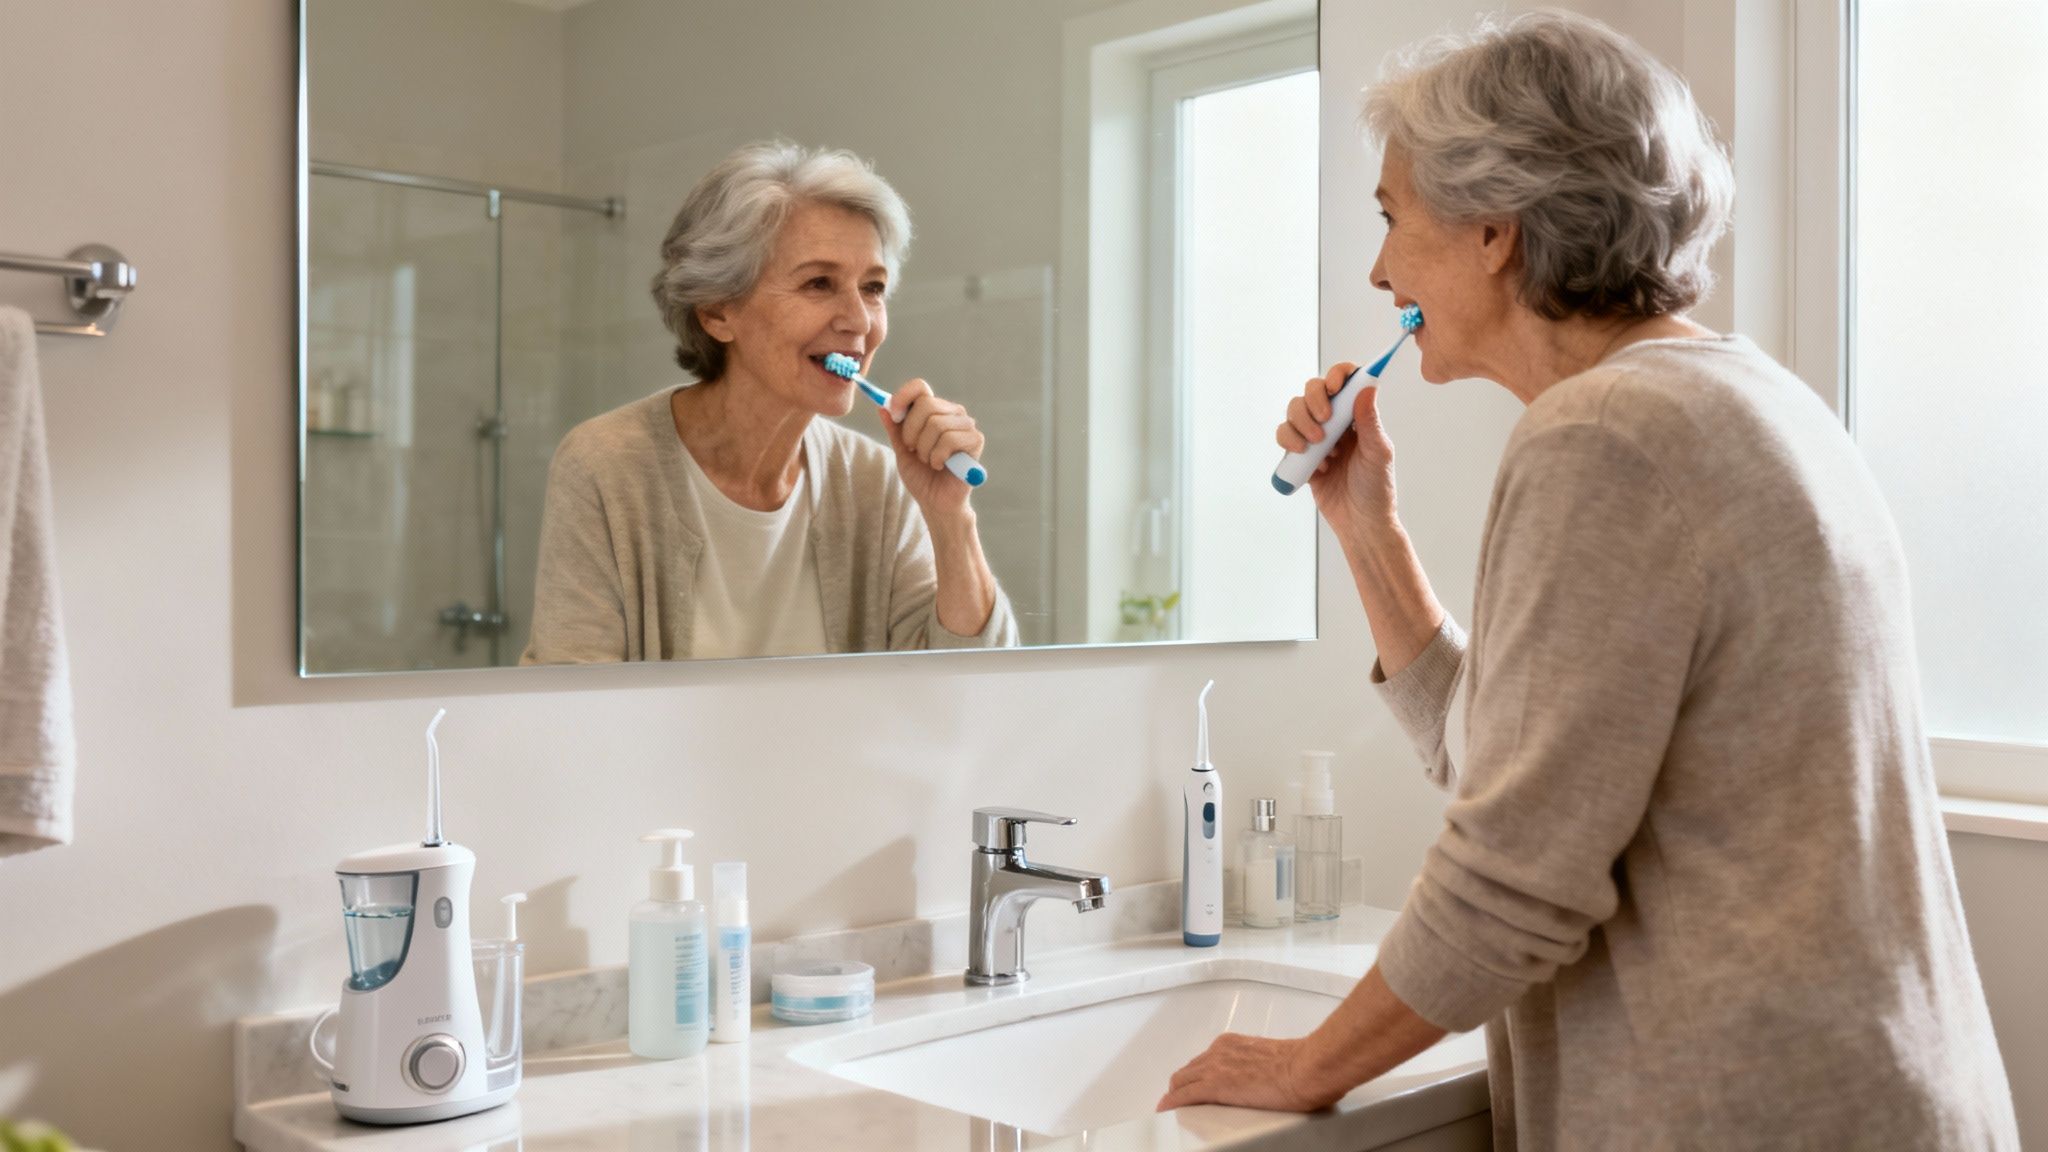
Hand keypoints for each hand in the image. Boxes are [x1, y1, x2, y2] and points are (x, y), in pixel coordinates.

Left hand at [878, 378, 982, 518]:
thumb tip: (882, 405)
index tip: (894, 415)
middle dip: (911, 432)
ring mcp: (966, 425)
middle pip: (926, 404)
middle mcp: (952, 413)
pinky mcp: (976, 440)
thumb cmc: (921, 476)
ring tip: (929, 461)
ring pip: (937, 424)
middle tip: (913, 449)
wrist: (936, 502)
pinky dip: (938, 456)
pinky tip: (941, 465)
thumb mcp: (901, 450)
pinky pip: (950, 439)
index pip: (920, 387)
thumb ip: (894, 428)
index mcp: (934, 410)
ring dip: (925, 449)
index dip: (903, 397)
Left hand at [1156, 1033, 1341, 1113]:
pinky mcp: (1216, 1086)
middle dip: (1183, 1084)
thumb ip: (1264, 1066)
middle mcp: (1221, 1051)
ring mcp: (1216, 1067)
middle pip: (1189, 1069)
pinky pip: (1183, 1095)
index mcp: (1234, 1043)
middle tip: (1179, 1096)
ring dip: (1177, 1093)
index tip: (1194, 1082)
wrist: (1308, 1068)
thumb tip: (1270, 1080)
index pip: (1205, 1059)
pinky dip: (1172, 1103)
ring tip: (1173, 1105)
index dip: (1196, 1074)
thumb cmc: (1304, 1065)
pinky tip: (1167, 1109)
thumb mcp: (1275, 1059)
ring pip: (1182, 1081)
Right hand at [1277, 362, 1400, 546]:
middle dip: (1313, 401)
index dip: (1337, 376)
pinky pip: (1285, 436)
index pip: (1345, 381)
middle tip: (1324, 423)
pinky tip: (1315, 464)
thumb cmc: (1376, 488)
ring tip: (1315, 445)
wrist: (1360, 522)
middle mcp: (1335, 422)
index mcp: (1357, 416)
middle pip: (1312, 391)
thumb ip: (1369, 421)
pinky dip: (1292, 444)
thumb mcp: (1378, 453)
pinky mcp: (1300, 456)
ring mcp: (1316, 438)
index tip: (1335, 388)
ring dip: (1300, 423)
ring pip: (1294, 411)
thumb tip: (1366, 387)